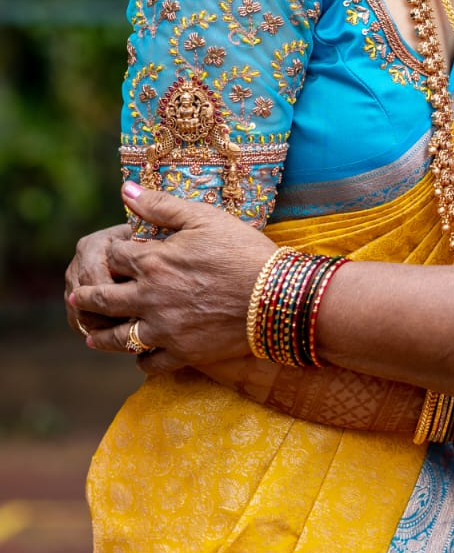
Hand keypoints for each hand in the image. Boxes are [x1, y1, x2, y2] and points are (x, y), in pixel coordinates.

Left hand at [69, 183, 273, 364]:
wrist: (278, 296)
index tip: (111, 254)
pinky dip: (140, 360)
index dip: (111, 253)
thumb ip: (161, 205)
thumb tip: (125, 190)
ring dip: (100, 336)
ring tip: (91, 336)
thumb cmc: (243, 250)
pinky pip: (150, 363)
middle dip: (87, 298)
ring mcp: (164, 329)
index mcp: (153, 262)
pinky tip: (138, 357)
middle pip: (103, 300)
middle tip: (77, 298)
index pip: (114, 256)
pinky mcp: (183, 352)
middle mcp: (150, 297)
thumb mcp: (204, 218)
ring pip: (118, 337)